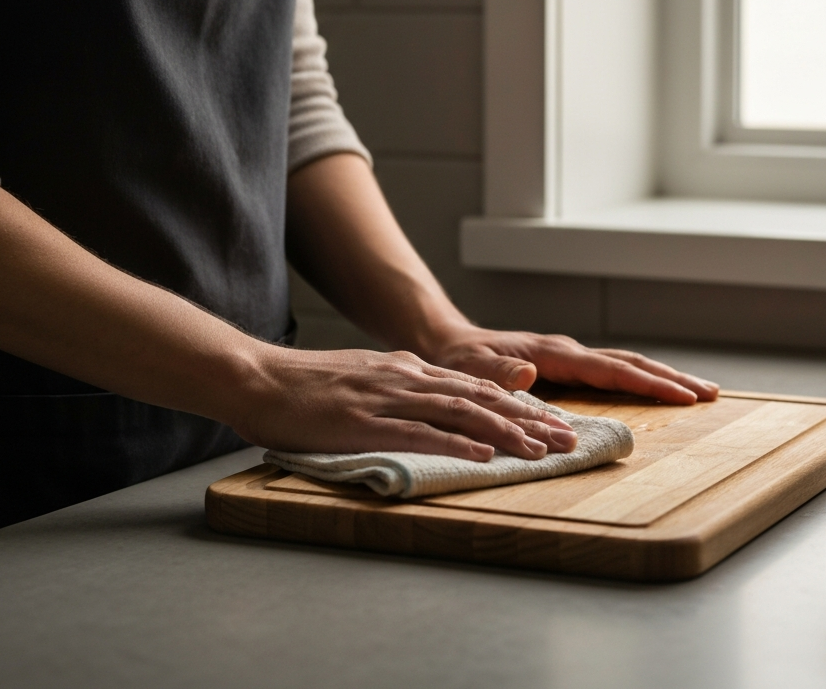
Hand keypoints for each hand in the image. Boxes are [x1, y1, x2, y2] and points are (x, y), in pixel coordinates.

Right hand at [231, 346, 577, 459]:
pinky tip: (484, 457)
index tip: (551, 423)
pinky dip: (458, 445)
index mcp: (408, 369)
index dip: (519, 406)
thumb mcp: (363, 381)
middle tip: (567, 439)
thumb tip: (428, 409)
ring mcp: (388, 397)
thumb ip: (398, 392)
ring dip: (506, 433)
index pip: (476, 388)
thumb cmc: (305, 387)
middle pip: (482, 398)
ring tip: (540, 450)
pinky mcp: (366, 421)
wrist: (258, 376)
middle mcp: (407, 377)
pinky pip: (420, 433)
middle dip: (530, 419)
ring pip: (461, 414)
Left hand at [419, 327, 718, 404]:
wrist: (449, 343)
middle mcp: (567, 351)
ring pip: (625, 364)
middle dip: (670, 378)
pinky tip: (657, 391)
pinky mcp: (567, 365)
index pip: (610, 369)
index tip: (683, 396)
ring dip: (662, 377)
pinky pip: (612, 372)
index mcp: (552, 353)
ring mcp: (569, 356)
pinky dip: (641, 379)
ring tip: (698, 391)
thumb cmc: (459, 359)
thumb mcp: (471, 369)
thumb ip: (498, 376)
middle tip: (709, 393)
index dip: (648, 383)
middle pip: (629, 362)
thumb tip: (530, 377)